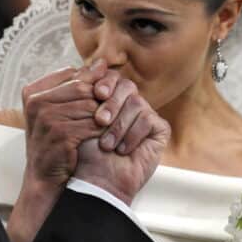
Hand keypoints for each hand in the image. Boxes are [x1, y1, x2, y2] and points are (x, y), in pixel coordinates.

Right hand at [8, 60, 119, 241]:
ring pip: (91, 105)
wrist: (45, 180)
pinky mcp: (62, 134)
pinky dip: (106, 128)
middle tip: (116, 104)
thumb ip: (74, 88)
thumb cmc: (53, 143)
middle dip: (101, 97)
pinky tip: (111, 133)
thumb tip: (101, 64)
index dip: (92, 81)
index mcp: (33, 92)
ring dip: (106, 113)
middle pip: (83, 88)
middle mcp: (37, 102)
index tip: (104, 90)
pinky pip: (94, 124)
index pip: (71, 75)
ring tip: (115, 119)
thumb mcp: (56, 111)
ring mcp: (47, 118)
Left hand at [74, 79, 170, 205]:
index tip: (97, 94)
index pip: (113, 77)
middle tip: (100, 120)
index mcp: (111, 97)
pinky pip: (150, 119)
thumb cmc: (86, 152)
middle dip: (112, 103)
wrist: (97, 179)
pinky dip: (133, 135)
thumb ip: (87, 90)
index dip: (106, 82)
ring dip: (119, 125)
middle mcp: (129, 104)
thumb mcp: (81, 118)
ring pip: (137, 103)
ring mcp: (145, 116)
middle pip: (127, 86)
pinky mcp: (160, 130)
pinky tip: (123, 150)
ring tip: (107, 145)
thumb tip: (96, 63)